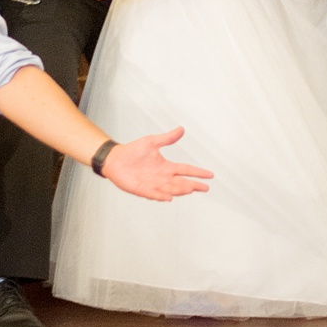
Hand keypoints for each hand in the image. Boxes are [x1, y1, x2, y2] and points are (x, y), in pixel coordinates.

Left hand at [98, 127, 212, 201]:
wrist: (116, 159)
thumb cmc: (133, 151)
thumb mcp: (152, 142)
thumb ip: (167, 138)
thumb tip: (181, 129)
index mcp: (166, 167)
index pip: (185, 170)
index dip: (197, 172)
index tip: (210, 175)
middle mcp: (162, 178)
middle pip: (181, 182)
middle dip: (193, 185)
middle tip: (205, 188)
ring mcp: (153, 185)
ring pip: (170, 189)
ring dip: (180, 190)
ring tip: (190, 189)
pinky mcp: (142, 190)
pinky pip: (154, 194)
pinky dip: (161, 196)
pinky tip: (169, 197)